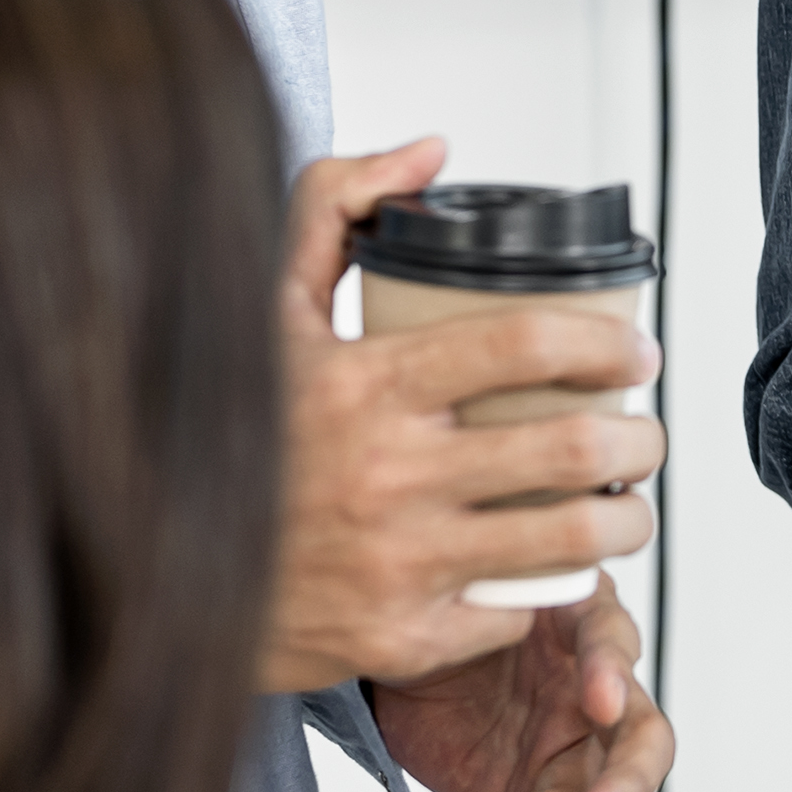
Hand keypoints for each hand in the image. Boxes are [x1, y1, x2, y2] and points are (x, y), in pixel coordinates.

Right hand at [271, 137, 659, 695]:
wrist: (149, 574)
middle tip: (643, 435)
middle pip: (573, 448)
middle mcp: (385, 476)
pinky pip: (517, 613)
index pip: (525, 343)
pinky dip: (547, 592)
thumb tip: (430, 151)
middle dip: (640, 439)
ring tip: (623, 506)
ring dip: (625, 521)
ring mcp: (395, 565)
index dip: (606, 341)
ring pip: (571, 540)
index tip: (636, 351)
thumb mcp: (262, 309)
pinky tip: (546, 570)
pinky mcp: (397, 639)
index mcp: (362, 386)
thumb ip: (334, 207)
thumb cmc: (228, 431)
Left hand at [366, 585, 673, 791]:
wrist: (410, 641)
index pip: (617, 648)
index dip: (614, 673)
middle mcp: (593, 701)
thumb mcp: (463, 578)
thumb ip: (479, 573)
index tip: (600, 698)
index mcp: (581, 628)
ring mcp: (568, 759)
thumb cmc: (452, 600)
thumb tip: (464, 529)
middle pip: (638, 755)